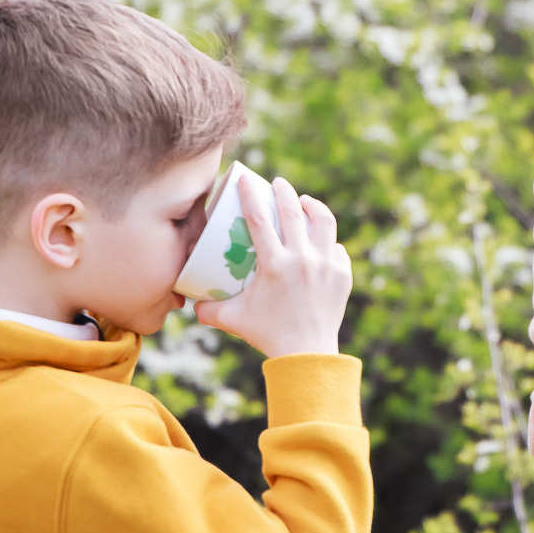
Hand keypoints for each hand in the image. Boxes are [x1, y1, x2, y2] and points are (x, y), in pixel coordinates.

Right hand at [195, 175, 351, 357]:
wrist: (307, 354)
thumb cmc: (267, 334)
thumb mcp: (233, 320)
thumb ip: (208, 310)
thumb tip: (191, 303)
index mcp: (274, 264)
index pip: (259, 218)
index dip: (250, 194)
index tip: (246, 178)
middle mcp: (302, 258)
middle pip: (293, 211)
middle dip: (284, 191)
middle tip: (277, 184)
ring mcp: (326, 264)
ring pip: (324, 221)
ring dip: (313, 206)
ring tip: (304, 203)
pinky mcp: (342, 274)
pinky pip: (336, 248)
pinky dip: (327, 242)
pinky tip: (320, 242)